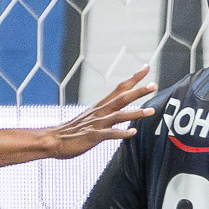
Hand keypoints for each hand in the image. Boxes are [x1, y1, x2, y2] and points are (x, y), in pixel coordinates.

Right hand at [42, 66, 157, 158]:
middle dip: (139, 91)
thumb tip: (120, 116)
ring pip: (119, 115)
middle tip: (154, 84)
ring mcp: (96, 124)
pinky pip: (110, 134)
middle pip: (122, 98)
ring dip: (136, 113)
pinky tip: (133, 133)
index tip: (146, 68)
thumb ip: (105, 116)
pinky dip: (122, 133)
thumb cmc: (72, 131)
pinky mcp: (92, 137)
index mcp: (100, 107)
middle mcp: (100, 112)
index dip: (133, 78)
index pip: (120, 88)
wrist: (53, 140)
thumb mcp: (90, 119)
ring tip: (151, 111)